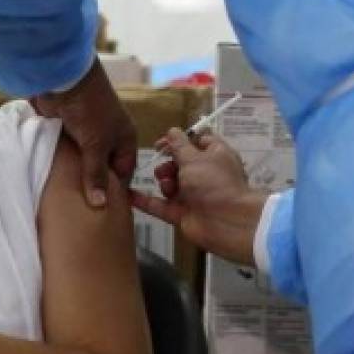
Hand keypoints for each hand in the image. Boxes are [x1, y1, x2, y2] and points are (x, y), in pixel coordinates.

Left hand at [32, 58, 136, 207]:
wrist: (63, 79)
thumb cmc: (89, 109)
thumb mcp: (96, 144)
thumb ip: (95, 174)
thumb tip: (100, 205)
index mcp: (124, 138)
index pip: (124, 170)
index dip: (115, 189)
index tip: (105, 211)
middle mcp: (108, 137)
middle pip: (103, 167)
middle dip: (94, 183)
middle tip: (84, 210)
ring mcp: (86, 133)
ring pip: (83, 161)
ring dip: (76, 174)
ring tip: (68, 200)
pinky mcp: (67, 131)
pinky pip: (68, 153)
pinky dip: (63, 163)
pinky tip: (55, 180)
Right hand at [131, 128, 268, 266]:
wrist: (226, 222)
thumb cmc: (214, 182)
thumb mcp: (195, 158)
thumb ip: (179, 145)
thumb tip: (172, 131)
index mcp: (214, 156)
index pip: (196, 141)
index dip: (178, 140)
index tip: (161, 144)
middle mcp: (204, 174)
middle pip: (180, 163)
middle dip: (168, 164)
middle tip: (164, 168)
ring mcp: (193, 195)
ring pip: (170, 184)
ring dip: (164, 182)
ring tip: (167, 186)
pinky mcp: (181, 214)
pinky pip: (159, 205)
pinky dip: (145, 200)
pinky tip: (127, 194)